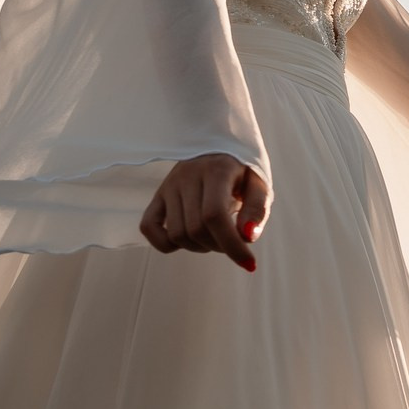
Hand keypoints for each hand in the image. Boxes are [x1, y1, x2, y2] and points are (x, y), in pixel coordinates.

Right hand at [139, 153, 270, 269]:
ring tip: (215, 235)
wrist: (218, 144)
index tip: (249, 263)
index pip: (215, 216)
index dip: (232, 245)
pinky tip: (187, 240)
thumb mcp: (259, 182)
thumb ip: (257, 209)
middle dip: (219, 246)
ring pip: (176, 234)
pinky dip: (166, 243)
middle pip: (196, 229)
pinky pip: (149, 227)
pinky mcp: (158, 195)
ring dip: (199, 246)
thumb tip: (247, 237)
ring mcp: (169, 185)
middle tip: (232, 240)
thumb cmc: (242, 168)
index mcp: (216, 170)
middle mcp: (187, 176)